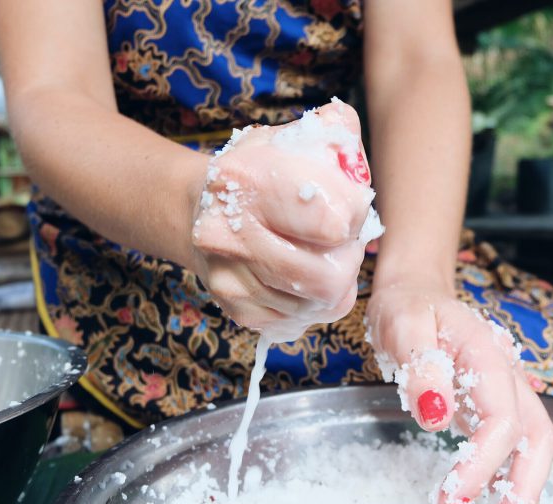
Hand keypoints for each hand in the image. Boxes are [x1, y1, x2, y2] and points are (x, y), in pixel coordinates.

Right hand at [190, 100, 383, 340]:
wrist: (197, 209)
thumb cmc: (257, 172)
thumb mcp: (292, 138)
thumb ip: (334, 133)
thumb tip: (355, 160)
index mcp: (248, 181)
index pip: (334, 222)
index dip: (356, 215)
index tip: (348, 205)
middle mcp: (230, 235)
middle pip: (330, 276)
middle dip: (349, 257)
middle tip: (342, 240)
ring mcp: (230, 279)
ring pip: (321, 303)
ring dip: (336, 281)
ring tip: (322, 255)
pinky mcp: (237, 310)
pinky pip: (303, 320)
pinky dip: (314, 302)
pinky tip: (302, 276)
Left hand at [365, 283, 552, 503]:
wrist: (417, 294)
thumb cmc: (409, 307)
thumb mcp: (403, 324)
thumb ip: (420, 365)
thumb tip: (436, 416)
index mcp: (488, 355)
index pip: (500, 418)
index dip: (483, 462)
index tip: (451, 497)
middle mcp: (507, 377)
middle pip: (536, 437)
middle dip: (525, 490)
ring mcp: (504, 393)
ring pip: (532, 445)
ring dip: (524, 491)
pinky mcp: (493, 408)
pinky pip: (513, 446)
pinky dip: (509, 478)